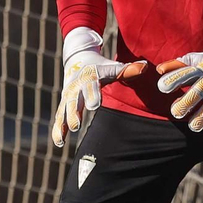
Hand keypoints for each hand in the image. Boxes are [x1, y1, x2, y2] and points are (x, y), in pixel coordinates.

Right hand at [51, 27, 145, 146]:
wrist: (78, 60)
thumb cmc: (99, 67)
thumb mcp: (112, 67)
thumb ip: (128, 70)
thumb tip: (145, 67)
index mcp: (89, 76)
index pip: (91, 86)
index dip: (92, 95)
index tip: (94, 106)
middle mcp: (76, 87)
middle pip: (74, 100)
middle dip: (74, 113)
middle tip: (76, 126)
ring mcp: (68, 96)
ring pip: (64, 111)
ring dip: (63, 124)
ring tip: (62, 140)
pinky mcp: (63, 104)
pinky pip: (59, 117)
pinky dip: (57, 129)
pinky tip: (59, 142)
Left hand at [155, 29, 202, 137]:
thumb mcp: (196, 58)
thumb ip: (177, 65)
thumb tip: (159, 70)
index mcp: (201, 66)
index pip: (185, 73)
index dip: (174, 79)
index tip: (162, 88)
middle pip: (199, 91)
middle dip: (187, 102)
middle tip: (176, 112)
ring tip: (193, 127)